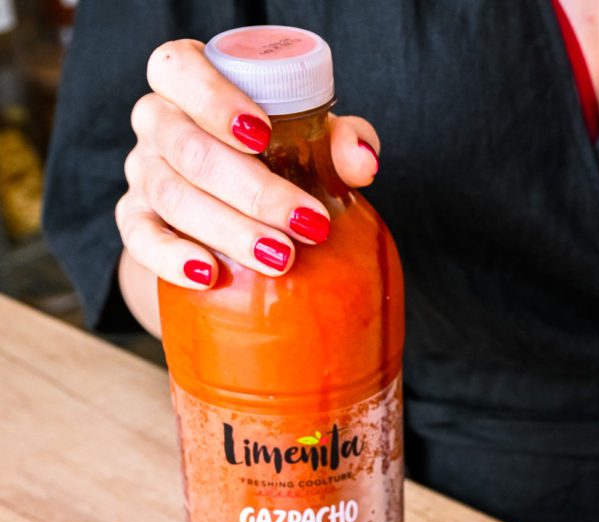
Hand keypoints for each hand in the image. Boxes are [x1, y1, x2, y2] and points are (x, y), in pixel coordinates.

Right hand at [116, 37, 379, 287]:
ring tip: (280, 259)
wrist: (229, 208)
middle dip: (253, 190)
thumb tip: (363, 163)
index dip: (216, 101)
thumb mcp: (306, 137)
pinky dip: (171, 258)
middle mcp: (156, 120)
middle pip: (189, 148)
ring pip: (172, 195)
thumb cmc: (273, 156)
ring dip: (229, 230)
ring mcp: (142, 171)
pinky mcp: (135, 221)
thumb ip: (338, 140)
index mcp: (187, 79)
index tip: (264, 136)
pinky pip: (140, 238)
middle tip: (308, 225)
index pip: (180, 71)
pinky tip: (207, 275)